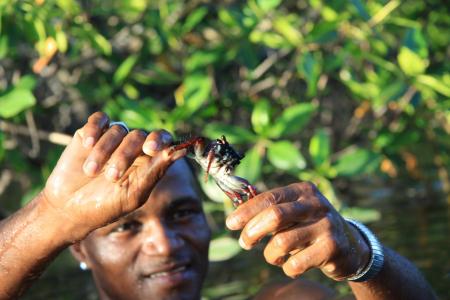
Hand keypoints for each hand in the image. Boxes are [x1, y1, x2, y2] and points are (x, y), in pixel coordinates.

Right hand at [41, 112, 184, 240]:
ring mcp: (112, 138)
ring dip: (104, 150)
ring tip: (90, 172)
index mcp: (148, 160)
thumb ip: (155, 171)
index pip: (163, 139)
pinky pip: (98, 119)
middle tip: (111, 177)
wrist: (68, 209)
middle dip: (124, 155)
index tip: (150, 149)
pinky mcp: (90, 132)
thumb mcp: (133, 193)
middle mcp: (133, 146)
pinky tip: (86, 144)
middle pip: (138, 135)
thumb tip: (181, 151)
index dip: (159, 140)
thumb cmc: (106, 206)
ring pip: (118, 129)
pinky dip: (94, 129)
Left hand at [226, 182, 370, 280]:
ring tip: (272, 257)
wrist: (351, 246)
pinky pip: (296, 263)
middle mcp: (316, 204)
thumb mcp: (295, 211)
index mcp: (303, 190)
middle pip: (274, 216)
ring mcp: (327, 225)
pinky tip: (291, 265)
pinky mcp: (333, 248)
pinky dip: (286, 267)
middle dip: (252, 231)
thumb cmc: (310, 227)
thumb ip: (270, 210)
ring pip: (282, 242)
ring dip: (270, 254)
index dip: (246, 211)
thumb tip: (235, 215)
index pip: (269, 198)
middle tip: (244, 243)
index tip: (230, 223)